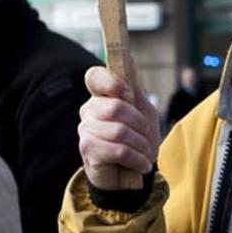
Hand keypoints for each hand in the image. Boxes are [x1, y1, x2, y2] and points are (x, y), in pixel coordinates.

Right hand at [78, 66, 158, 190]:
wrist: (132, 173)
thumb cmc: (137, 139)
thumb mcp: (143, 111)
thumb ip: (135, 88)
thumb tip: (129, 58)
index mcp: (101, 96)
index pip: (95, 76)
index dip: (112, 81)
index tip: (128, 93)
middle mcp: (89, 110)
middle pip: (115, 107)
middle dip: (140, 124)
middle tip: (146, 134)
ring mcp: (85, 129)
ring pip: (120, 131)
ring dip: (141, 145)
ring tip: (144, 152)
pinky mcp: (88, 149)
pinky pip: (119, 150)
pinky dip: (137, 159)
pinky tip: (141, 164)